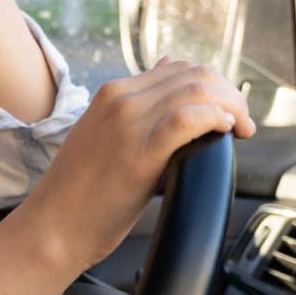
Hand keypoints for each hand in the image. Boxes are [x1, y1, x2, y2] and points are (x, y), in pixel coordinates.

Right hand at [21, 58, 256, 271]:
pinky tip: (226, 132)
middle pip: (193, 75)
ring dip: (231, 106)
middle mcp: (120, 99)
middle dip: (229, 94)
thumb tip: (167, 69)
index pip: (178, 69)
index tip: (228, 110)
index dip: (213, 85)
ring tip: (241, 128)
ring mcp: (128, 122)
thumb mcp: (104, 134)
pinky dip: (215, 118)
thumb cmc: (80, 190)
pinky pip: (188, 119)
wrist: (53, 225)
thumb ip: (137, 106)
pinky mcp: (139, 151)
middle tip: (242, 121)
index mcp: (112, 93)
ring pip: (196, 91)